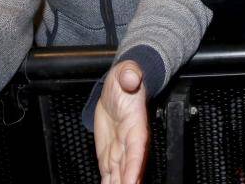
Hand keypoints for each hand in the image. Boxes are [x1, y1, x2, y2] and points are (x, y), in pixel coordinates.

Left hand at [94, 61, 148, 183]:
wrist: (119, 86)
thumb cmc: (126, 79)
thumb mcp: (126, 72)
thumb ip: (130, 75)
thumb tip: (131, 78)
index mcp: (136, 124)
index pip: (136, 149)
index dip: (134, 167)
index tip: (131, 181)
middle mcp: (130, 141)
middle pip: (129, 168)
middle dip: (128, 182)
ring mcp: (120, 149)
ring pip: (119, 175)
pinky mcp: (110, 153)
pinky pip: (109, 172)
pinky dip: (108, 183)